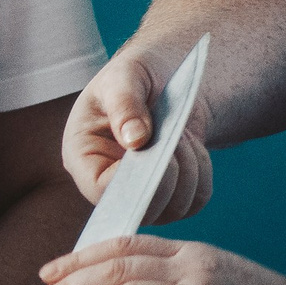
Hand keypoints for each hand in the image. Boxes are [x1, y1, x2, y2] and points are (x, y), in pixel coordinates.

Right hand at [63, 49, 210, 221]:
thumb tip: (135, 141)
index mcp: (83, 156)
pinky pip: (195, 202)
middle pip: (140, 208)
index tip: (151, 145)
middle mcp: (107, 184)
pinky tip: (191, 147)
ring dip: (189, 170)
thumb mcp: (125, 77)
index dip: (130, 178)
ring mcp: (139, 194)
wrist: (164, 82)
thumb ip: (125, 103)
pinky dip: (202, 174)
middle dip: (168, 173)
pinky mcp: (169, 197)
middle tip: (174, 135)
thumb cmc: (136, 76)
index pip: (100, 189)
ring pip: (173, 208)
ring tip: (181, 135)